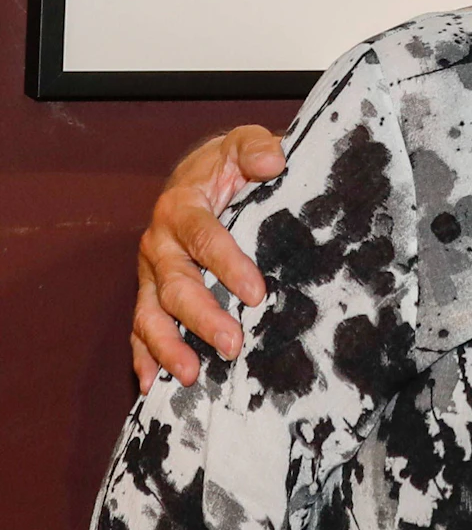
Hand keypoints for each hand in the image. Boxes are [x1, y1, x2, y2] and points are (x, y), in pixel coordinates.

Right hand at [131, 126, 284, 391]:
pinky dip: (145, 357)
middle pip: (176, 285)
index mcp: (181, 207)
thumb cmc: (229, 165)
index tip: (256, 293)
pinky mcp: (151, 293)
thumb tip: (273, 161)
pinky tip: (155, 385)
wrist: (199, 176)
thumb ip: (256, 148)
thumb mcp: (244, 144)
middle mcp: (159, 244)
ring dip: (169, 347)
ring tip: (193, 374)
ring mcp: (151, 273)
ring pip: (151, 314)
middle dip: (202, 318)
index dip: (228, 265)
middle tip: (233, 345)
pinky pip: (141, 328)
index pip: (204, 238)